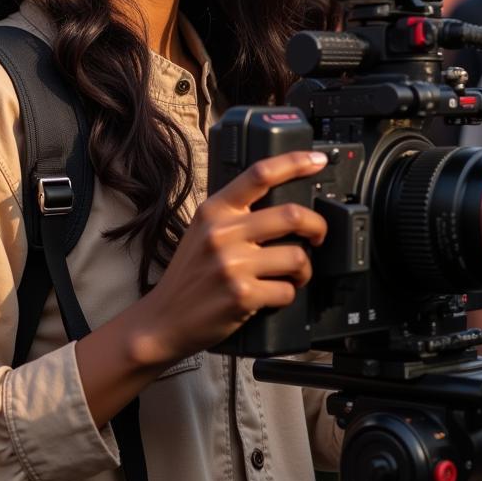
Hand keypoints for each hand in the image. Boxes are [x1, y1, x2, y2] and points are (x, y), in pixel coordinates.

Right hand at [135, 149, 329, 364]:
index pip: (259, 173)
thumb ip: (234, 215)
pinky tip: (273, 295)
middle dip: (317, 226)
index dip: (294, 162)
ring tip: (293, 274)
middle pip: (291, 215)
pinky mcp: (242, 296)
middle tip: (318, 235)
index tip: (317, 160)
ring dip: (304, 269)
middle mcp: (222, 233)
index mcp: (214, 211)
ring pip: (296, 256)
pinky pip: (287, 290)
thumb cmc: (189, 276)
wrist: (163, 320)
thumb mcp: (202, 231)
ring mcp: (232, 265)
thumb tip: (281, 204)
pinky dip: (288, 295)